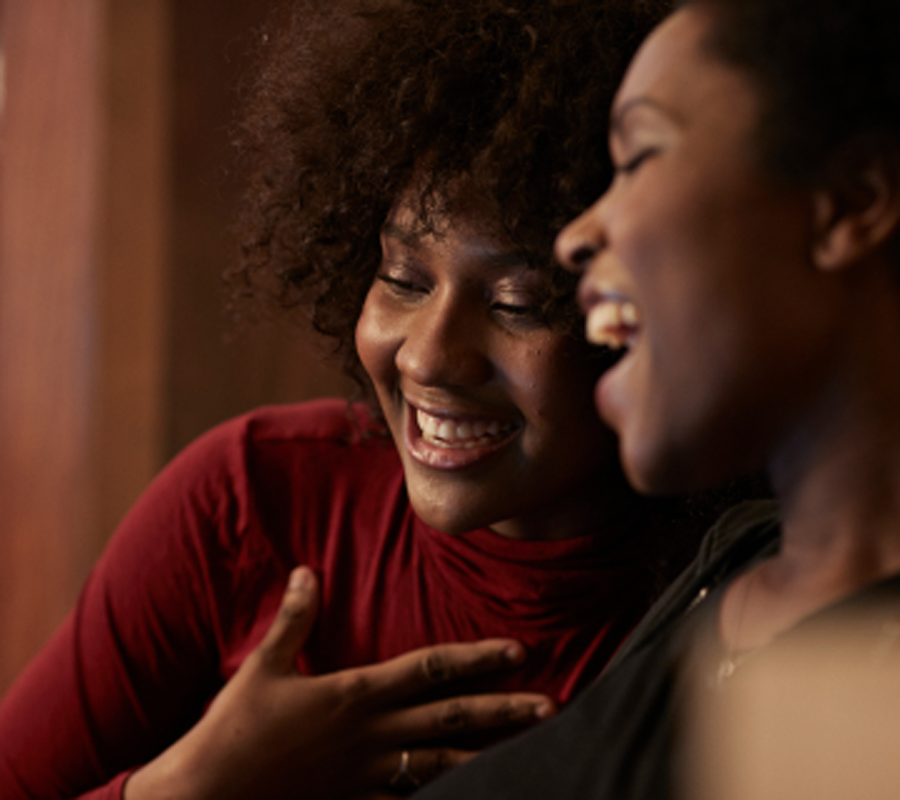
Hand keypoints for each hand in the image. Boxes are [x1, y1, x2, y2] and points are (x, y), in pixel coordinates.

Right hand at [125, 566, 554, 799]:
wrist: (208, 794)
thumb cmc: (234, 727)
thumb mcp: (263, 665)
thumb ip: (295, 618)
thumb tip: (309, 570)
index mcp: (355, 694)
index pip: (429, 669)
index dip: (475, 658)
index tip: (517, 651)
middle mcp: (371, 734)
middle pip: (450, 718)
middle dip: (503, 711)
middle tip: (550, 706)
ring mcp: (367, 774)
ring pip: (442, 765)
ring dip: (488, 756)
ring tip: (529, 752)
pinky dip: (442, 799)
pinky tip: (473, 795)